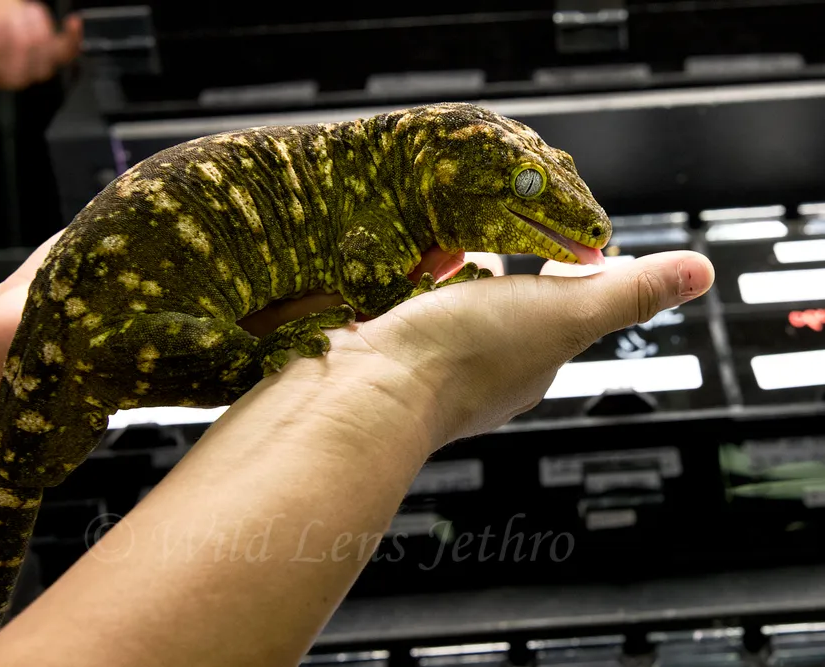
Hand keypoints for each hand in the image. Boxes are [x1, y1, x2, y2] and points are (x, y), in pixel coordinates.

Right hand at [319, 249, 714, 453]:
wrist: (366, 392)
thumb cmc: (465, 356)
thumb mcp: (562, 313)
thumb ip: (625, 293)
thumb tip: (700, 271)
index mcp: (532, 362)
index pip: (559, 305)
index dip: (561, 265)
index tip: (553, 228)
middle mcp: (484, 369)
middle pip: (502, 302)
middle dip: (501, 262)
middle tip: (491, 215)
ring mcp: (429, 360)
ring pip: (448, 303)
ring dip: (449, 269)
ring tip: (444, 228)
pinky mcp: (385, 351)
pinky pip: (404, 308)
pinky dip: (407, 281)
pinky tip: (397, 258)